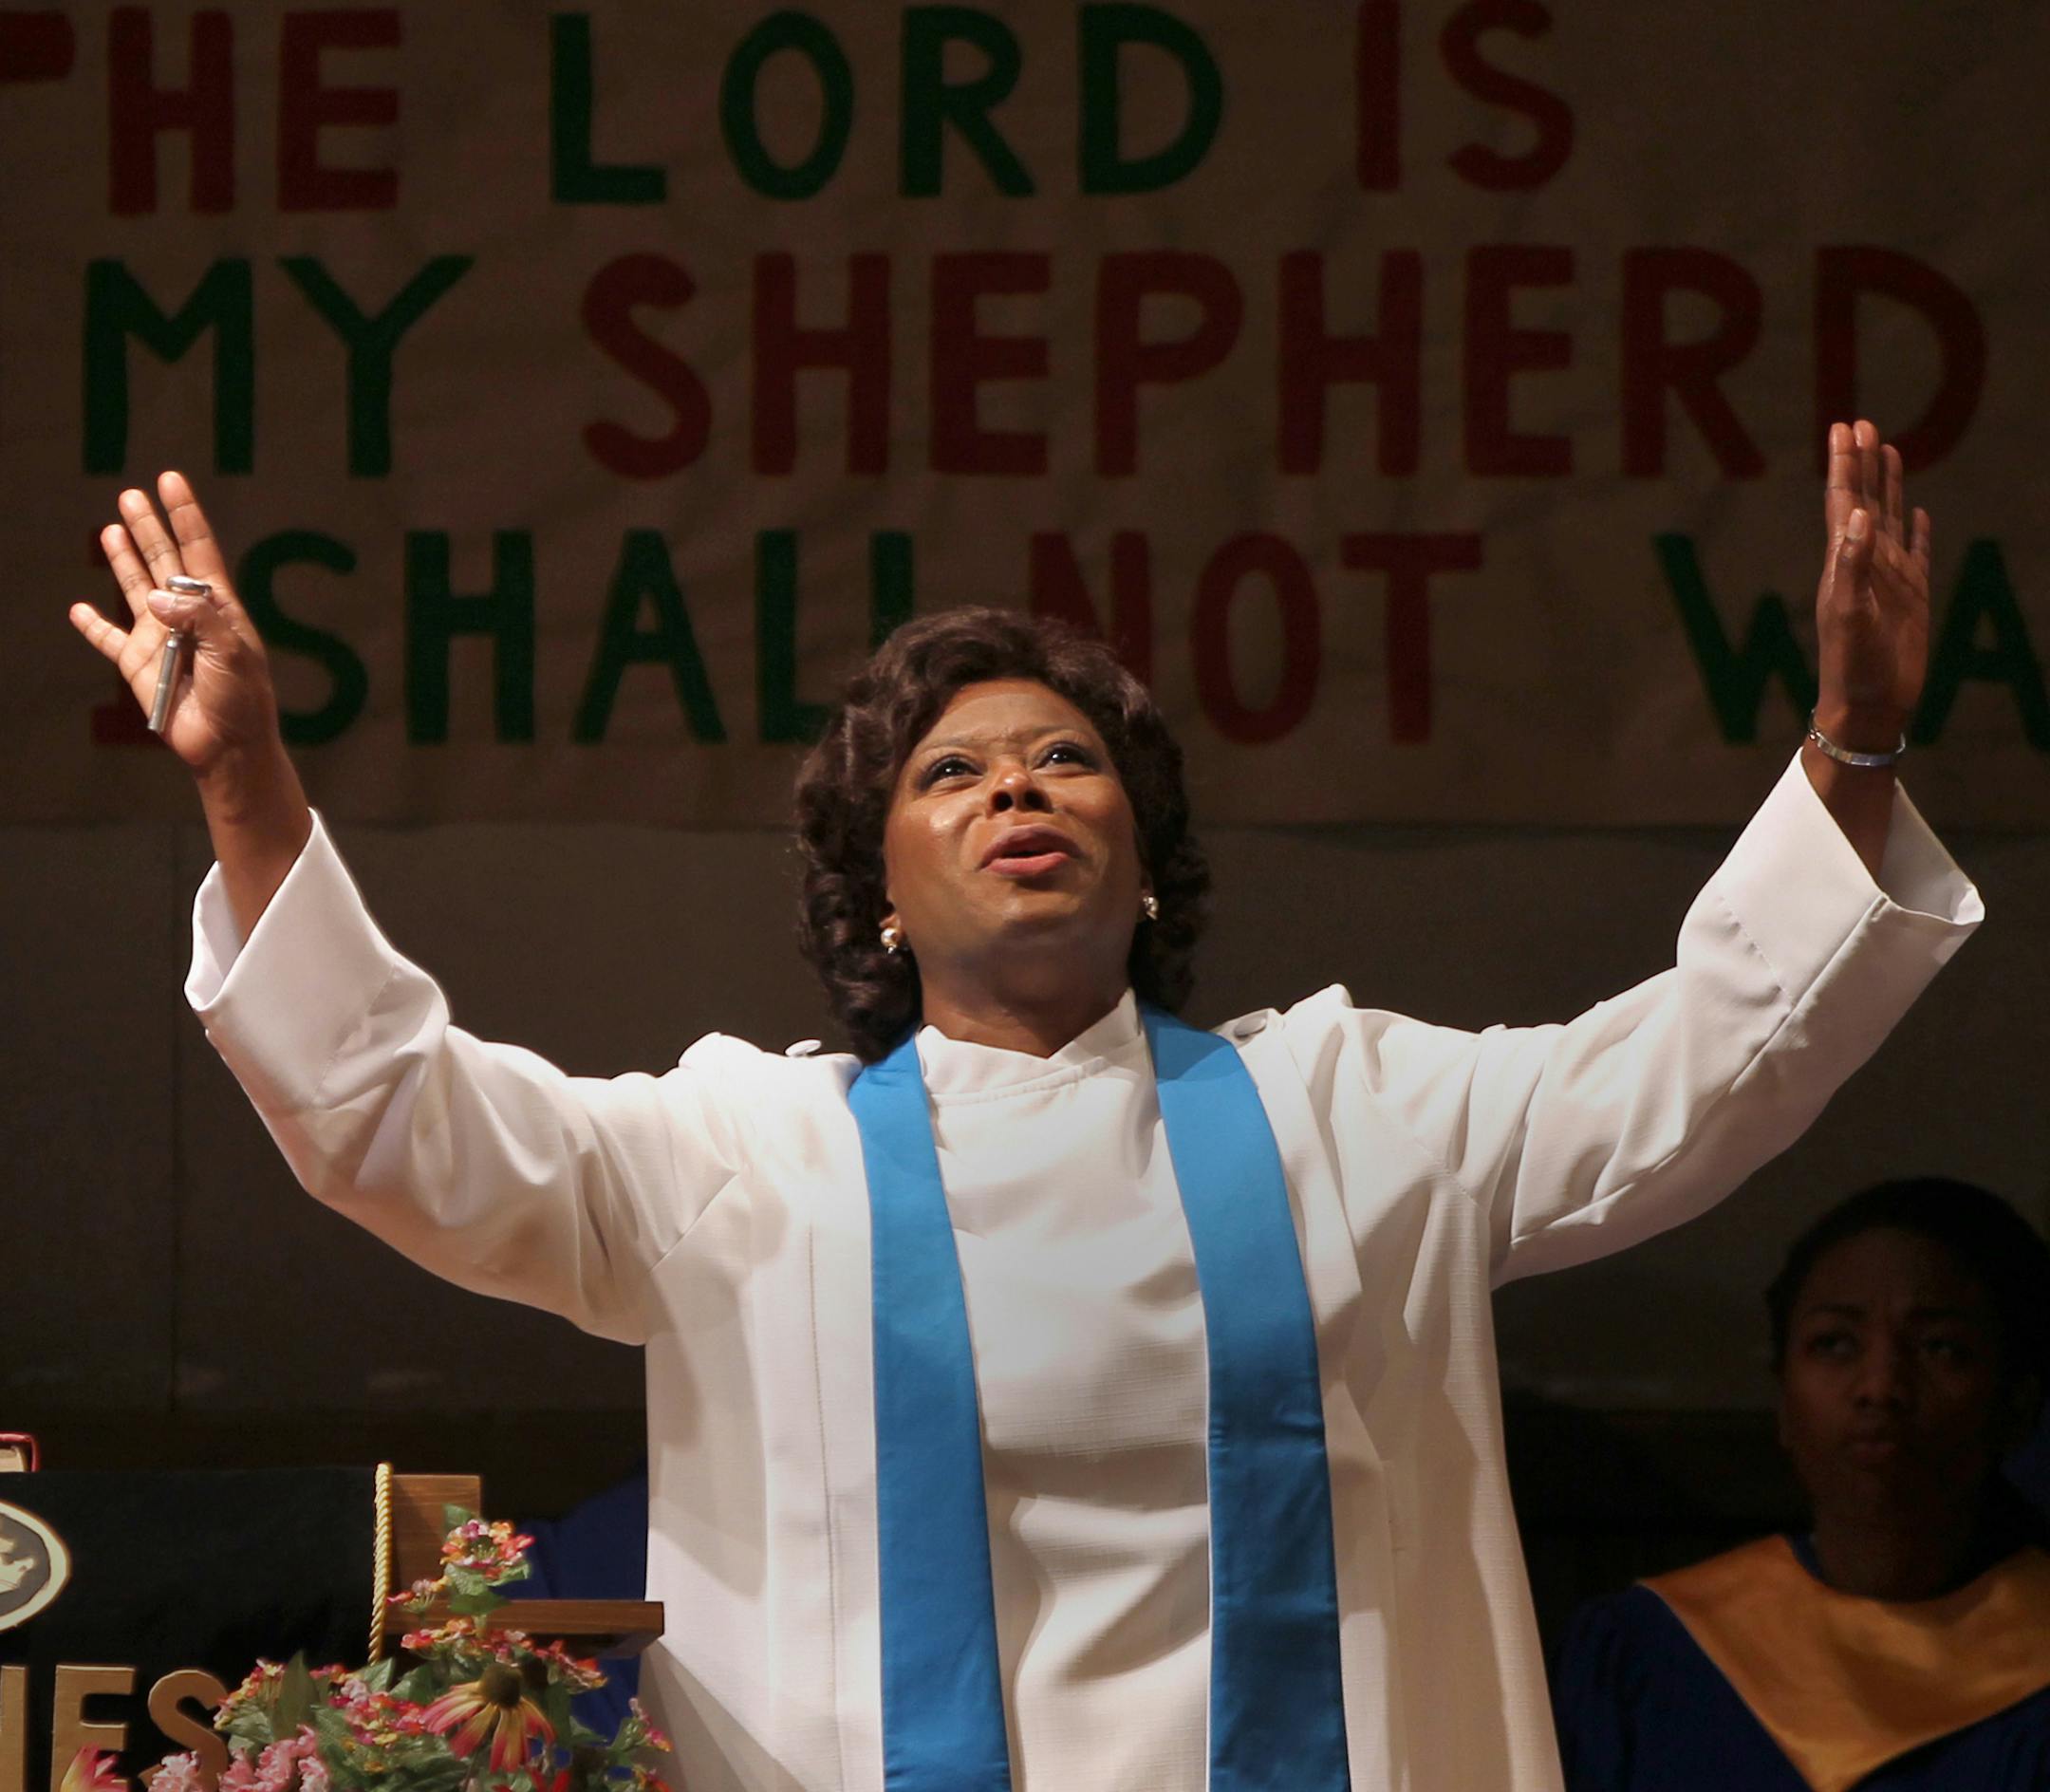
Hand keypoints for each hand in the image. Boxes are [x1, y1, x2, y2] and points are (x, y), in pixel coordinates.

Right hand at [69, 471, 286, 782]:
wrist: (228, 747)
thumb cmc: (242, 700)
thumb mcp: (232, 654)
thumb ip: (198, 620)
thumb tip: (155, 598)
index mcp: (218, 608)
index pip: (198, 551)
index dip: (185, 515)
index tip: (171, 480)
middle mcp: (187, 616)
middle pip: (163, 561)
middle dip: (150, 527)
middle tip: (132, 494)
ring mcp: (160, 638)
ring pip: (135, 588)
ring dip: (123, 559)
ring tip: (113, 528)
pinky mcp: (137, 665)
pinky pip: (108, 640)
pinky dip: (92, 626)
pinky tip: (79, 609)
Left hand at [1813, 419, 1929, 748]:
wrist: (1868, 705)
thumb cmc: (1851, 665)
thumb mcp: (1850, 613)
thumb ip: (1852, 564)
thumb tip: (1859, 515)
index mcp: (1842, 563)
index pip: (1843, 503)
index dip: (1844, 466)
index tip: (1844, 428)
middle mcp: (1864, 563)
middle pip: (1864, 501)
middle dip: (1863, 463)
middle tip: (1863, 423)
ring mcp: (1889, 578)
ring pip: (1889, 519)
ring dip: (1887, 486)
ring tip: (1888, 450)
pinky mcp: (1911, 597)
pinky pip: (1915, 554)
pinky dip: (1915, 531)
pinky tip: (1915, 513)